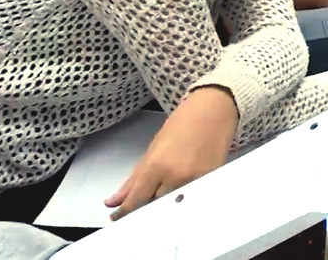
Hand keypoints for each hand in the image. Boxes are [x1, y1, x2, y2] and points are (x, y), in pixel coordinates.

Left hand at [106, 86, 237, 219]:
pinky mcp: (210, 181)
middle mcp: (174, 176)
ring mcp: (194, 180)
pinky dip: (184, 198)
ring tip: (164, 194)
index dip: (125, 212)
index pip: (136, 200)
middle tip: (141, 208)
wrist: (213, 110)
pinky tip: (182, 190)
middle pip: (155, 207)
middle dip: (145, 209)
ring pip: (174, 204)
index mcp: (156, 166)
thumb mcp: (152, 149)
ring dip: (165, 204)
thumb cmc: (182, 124)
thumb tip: (114, 201)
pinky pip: (192, 198)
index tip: (117, 218)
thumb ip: (134, 179)